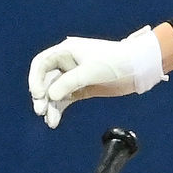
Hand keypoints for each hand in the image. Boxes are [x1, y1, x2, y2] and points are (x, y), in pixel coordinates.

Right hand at [28, 26, 166, 128]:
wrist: (137, 69)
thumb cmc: (115, 61)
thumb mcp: (90, 71)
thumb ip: (69, 82)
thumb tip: (51, 96)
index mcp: (66, 51)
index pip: (42, 64)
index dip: (35, 79)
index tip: (37, 94)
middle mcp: (67, 63)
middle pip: (46, 80)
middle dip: (42, 96)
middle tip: (40, 111)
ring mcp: (73, 77)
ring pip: (55, 92)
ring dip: (50, 106)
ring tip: (50, 121)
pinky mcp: (81, 89)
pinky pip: (65, 99)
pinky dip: (59, 109)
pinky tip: (54, 120)